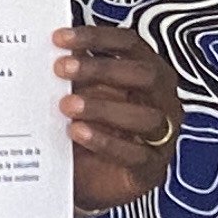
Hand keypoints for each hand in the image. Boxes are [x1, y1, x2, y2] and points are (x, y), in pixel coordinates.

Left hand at [58, 25, 180, 211]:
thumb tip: (56, 46)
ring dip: (103, 107)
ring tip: (67, 105)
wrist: (92, 180)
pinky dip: (105, 142)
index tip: (59, 38)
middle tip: (61, 68)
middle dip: (100, 68)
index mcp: (148, 71)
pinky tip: (78, 133)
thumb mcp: (83, 94)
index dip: (97, 37)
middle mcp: (162, 99)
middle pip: (143, 74)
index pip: (130, 44)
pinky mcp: (151, 167)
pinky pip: (136, 154)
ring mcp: (162, 134)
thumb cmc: (93, 126)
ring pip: (144, 116)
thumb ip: (77, 73)